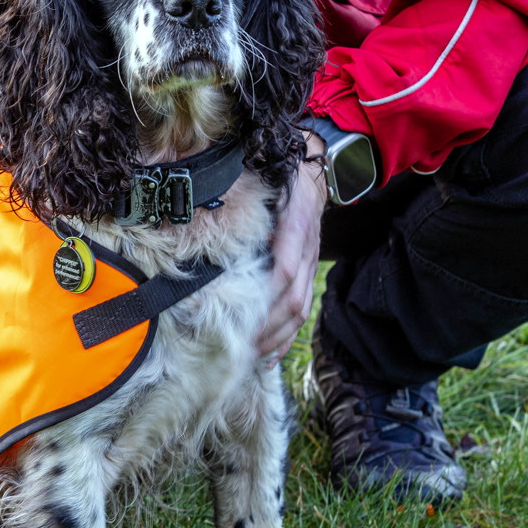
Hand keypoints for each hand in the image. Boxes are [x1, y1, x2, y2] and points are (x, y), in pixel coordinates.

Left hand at [256, 154, 326, 366]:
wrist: (311, 171)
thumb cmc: (281, 177)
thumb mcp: (269, 182)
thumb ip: (251, 206)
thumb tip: (217, 224)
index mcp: (295, 227)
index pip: (283, 270)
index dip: (265, 296)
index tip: (241, 317)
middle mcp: (305, 249)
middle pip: (291, 300)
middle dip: (266, 328)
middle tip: (239, 347)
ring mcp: (310, 263)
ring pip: (299, 310)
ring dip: (276, 337)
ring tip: (252, 356)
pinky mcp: (309, 272)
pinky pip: (303, 309)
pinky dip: (288, 336)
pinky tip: (271, 355)